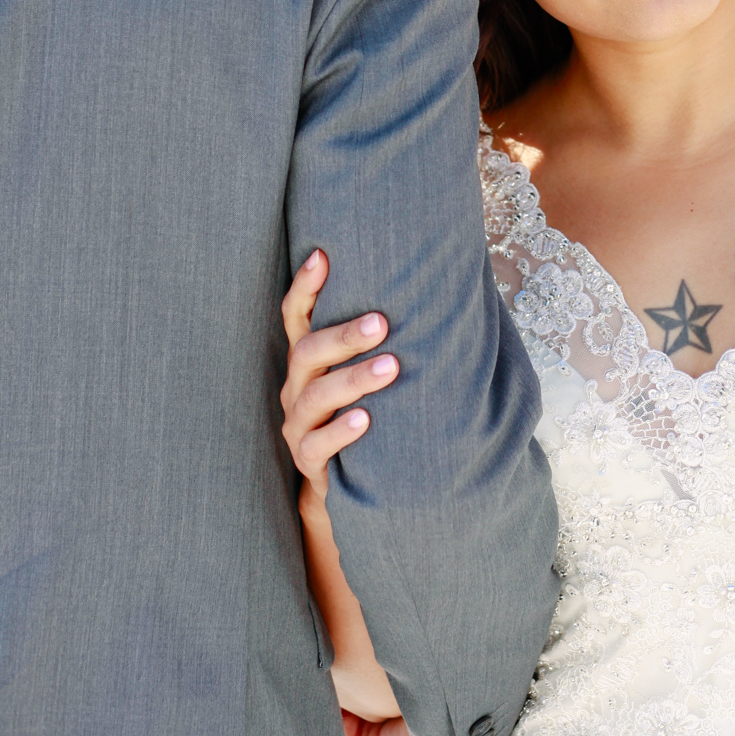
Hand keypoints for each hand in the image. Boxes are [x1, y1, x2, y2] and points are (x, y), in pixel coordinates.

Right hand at [280, 250, 398, 504]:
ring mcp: (299, 423)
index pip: (296, 315)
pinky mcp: (308, 460)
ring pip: (316, 396)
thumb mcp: (367, 368)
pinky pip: (317, 445)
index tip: (323, 256)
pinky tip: (365, 420)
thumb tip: (437, 281)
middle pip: (307, 352)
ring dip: (353, 379)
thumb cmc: (373, 406)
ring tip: (391, 367)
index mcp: (310, 358)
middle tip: (381, 322)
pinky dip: (341, 431)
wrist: (351, 479)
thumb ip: (384, 335)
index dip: (305, 286)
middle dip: (343, 335)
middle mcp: (298, 385)